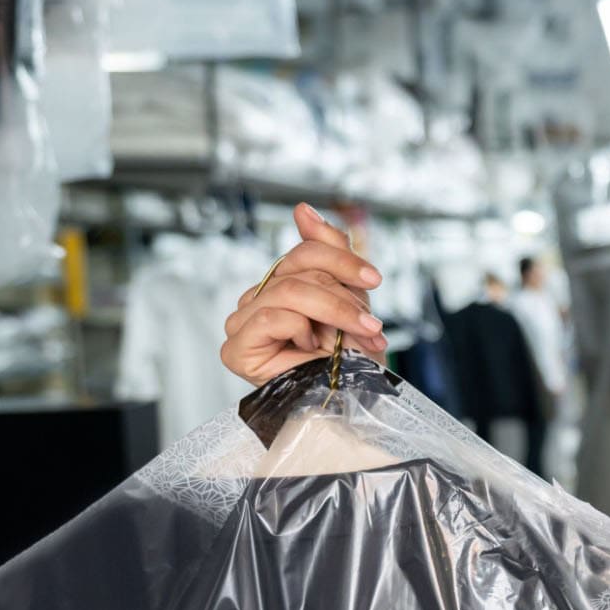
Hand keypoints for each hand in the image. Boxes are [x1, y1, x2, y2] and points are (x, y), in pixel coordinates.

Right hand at [221, 204, 386, 386]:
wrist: (355, 401)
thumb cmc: (350, 356)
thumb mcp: (350, 295)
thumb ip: (327, 249)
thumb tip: (302, 208)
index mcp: (278, 285)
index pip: (303, 251)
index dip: (342, 261)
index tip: (374, 280)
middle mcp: (255, 301)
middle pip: (298, 270)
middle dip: (344, 298)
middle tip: (370, 326)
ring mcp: (241, 324)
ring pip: (289, 291)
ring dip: (334, 314)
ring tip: (358, 337)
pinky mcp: (236, 349)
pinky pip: (271, 317)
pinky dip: (301, 330)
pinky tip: (313, 350)